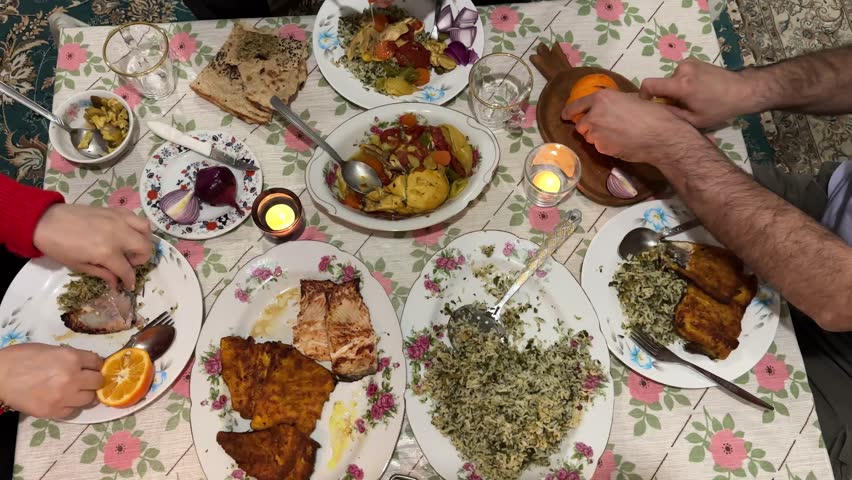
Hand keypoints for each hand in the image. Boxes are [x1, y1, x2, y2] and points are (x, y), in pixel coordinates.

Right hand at [0, 343, 102, 418]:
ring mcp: (64, 396)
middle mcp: (72, 377)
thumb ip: (70, 356)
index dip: (95, 364)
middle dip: (93, 380)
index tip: (92, 367)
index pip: (98, 362)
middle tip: (85, 380)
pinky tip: (62, 400)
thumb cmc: (20, 358)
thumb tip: (84, 363)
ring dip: (84, 394)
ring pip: (89, 399)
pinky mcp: (53, 411)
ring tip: (74, 391)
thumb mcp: (50, 349)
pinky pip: (72, 411)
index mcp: (71, 358)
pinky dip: (70, 406)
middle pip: (98, 382)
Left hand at [33, 204, 151, 289]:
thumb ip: (102, 273)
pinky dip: (136, 225)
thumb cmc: (59, 247)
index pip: (127, 270)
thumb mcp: (79, 266)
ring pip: (146, 229)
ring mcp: (118, 220)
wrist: (45, 221)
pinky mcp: (114, 210)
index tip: (128, 285)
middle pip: (145, 248)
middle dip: (141, 260)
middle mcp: (118, 235)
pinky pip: (135, 216)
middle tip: (129, 263)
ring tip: (132, 246)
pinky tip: (127, 232)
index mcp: (106, 252)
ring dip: (143, 240)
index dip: (129, 281)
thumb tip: (116, 282)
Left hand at [561, 89, 704, 164]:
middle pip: (581, 124)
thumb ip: (615, 102)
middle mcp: (594, 114)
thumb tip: (610, 105)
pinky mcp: (601, 148)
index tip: (564, 116)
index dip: (569, 111)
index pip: (577, 105)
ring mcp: (596, 133)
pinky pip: (599, 147)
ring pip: (589, 137)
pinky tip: (621, 143)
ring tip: (617, 135)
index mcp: (602, 98)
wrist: (661, 135)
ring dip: (597, 137)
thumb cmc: (652, 114)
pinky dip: (606, 146)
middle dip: (588, 127)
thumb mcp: (632, 98)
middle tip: (604, 127)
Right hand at [639, 58, 758, 128]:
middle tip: (681, 106)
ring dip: (676, 89)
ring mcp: (688, 63)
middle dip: (667, 95)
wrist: (742, 90)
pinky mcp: (694, 60)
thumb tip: (657, 110)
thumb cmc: (719, 108)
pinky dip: (683, 82)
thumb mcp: (694, 120)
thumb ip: (672, 114)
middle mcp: (682, 70)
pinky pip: (680, 73)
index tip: (649, 102)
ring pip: (671, 79)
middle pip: (662, 83)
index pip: (649, 84)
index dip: (643, 94)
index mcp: (681, 85)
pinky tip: (697, 89)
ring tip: (692, 98)